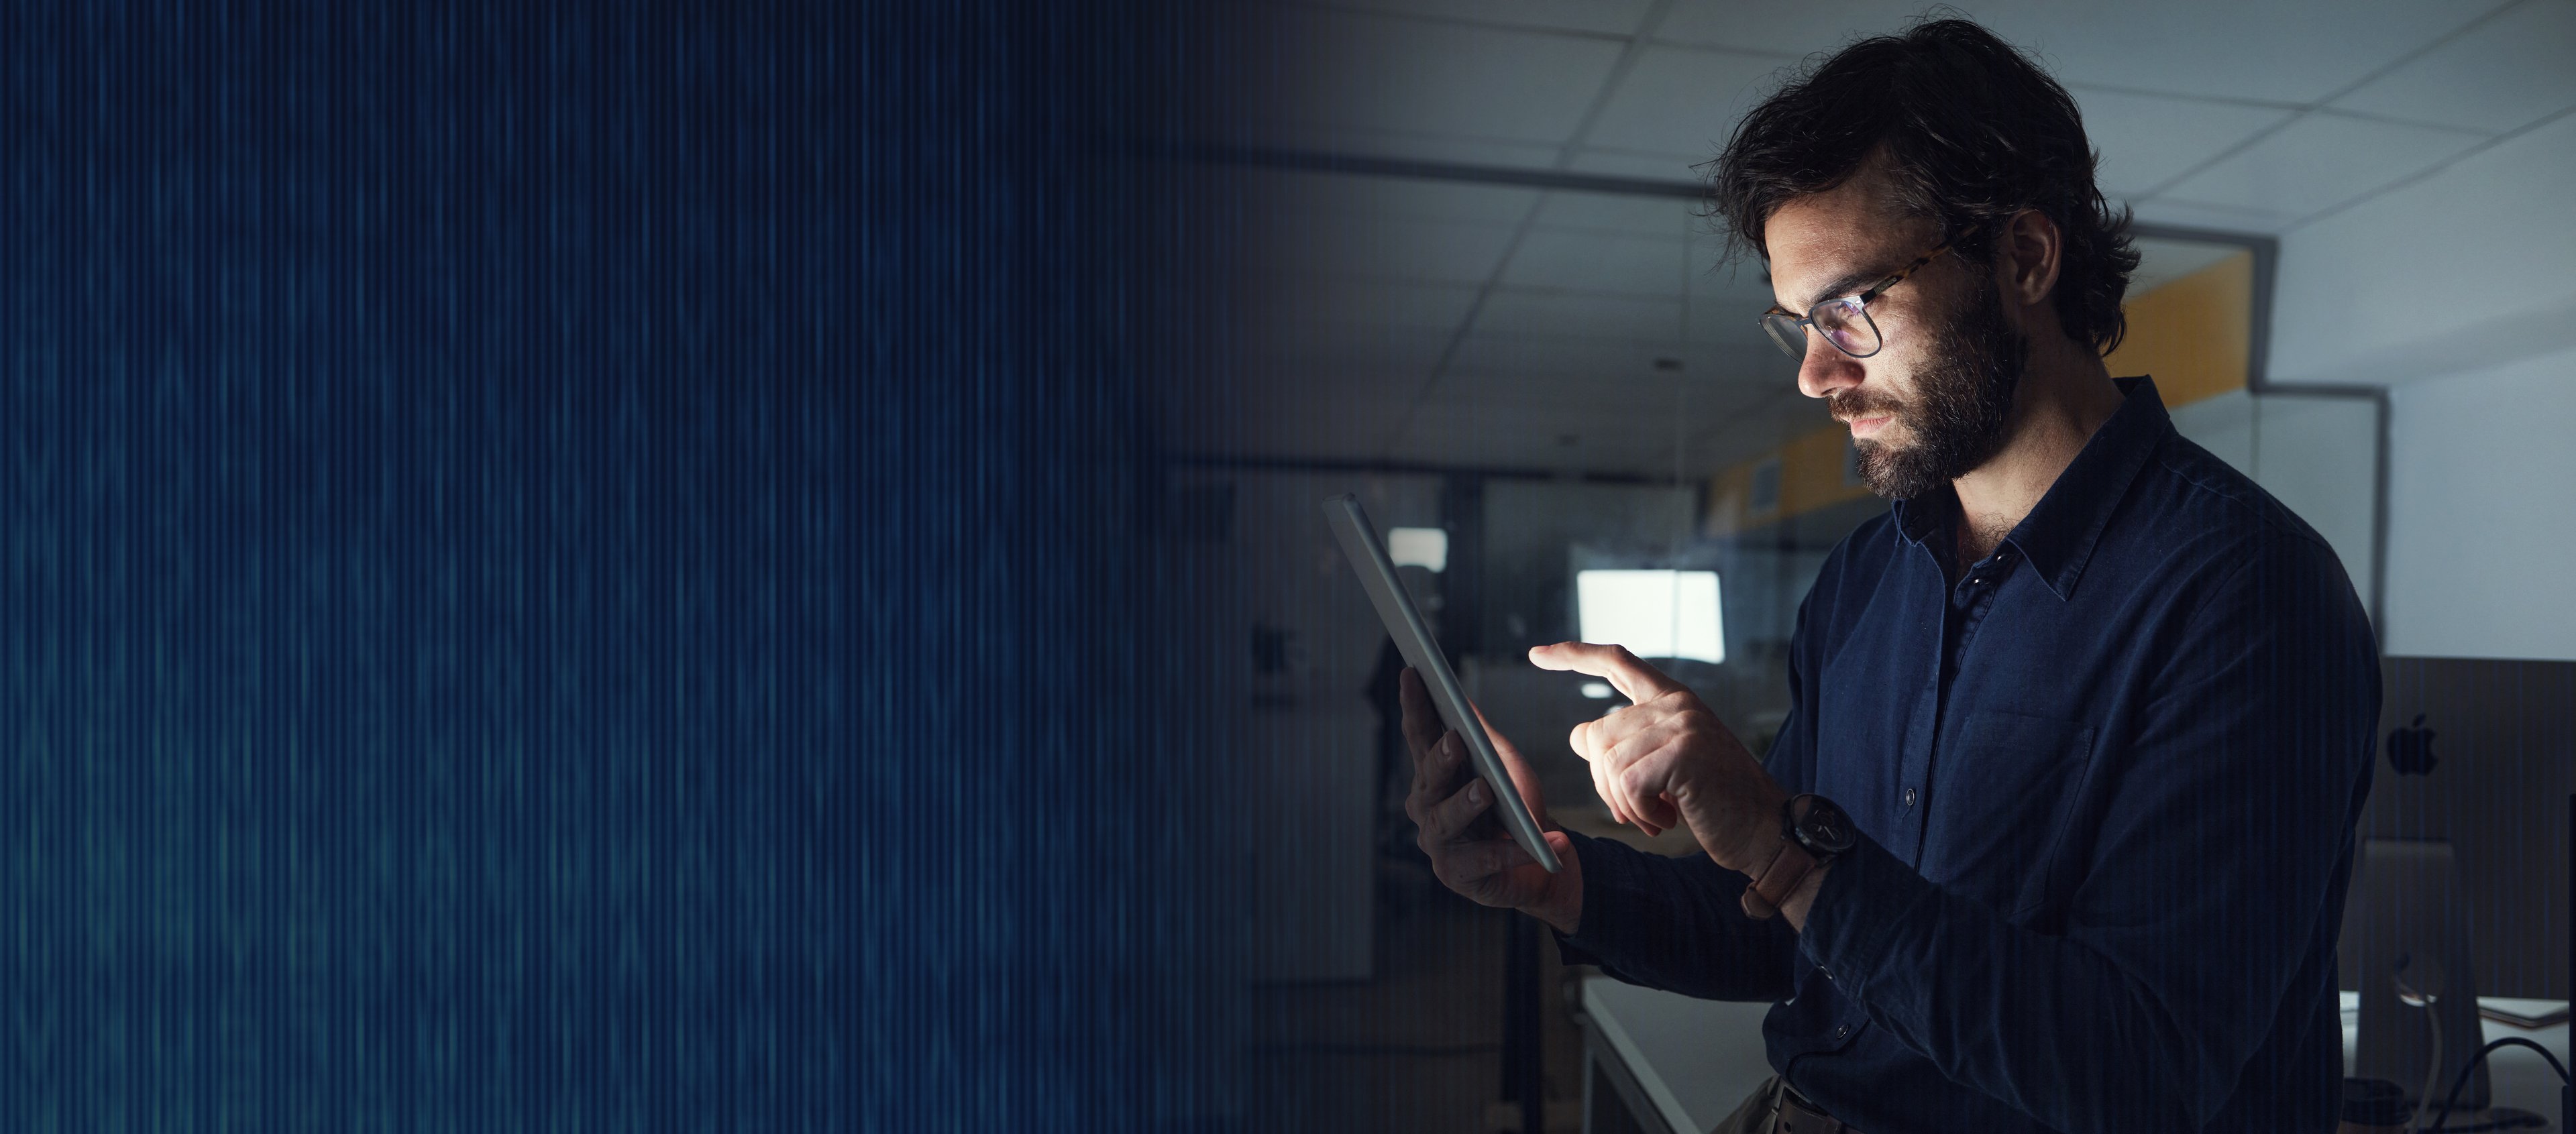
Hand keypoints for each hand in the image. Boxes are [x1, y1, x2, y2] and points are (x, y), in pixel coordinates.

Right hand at [1399, 668, 1581, 932]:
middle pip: (1428, 779)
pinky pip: (1483, 860)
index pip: (1420, 737)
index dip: (1415, 706)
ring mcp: (1439, 844)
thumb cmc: (1517, 810)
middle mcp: (1427, 808)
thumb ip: (1481, 735)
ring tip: (1484, 791)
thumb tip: (1461, 696)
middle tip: (1455, 739)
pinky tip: (1534, 843)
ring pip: (1445, 820)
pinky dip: (1510, 851)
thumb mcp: (1503, 765)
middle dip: (1440, 759)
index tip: (1413, 673)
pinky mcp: (1458, 876)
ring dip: (1465, 804)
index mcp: (1435, 776)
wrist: (1541, 864)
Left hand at [1529, 642, 1787, 872]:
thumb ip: (1627, 743)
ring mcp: (1681, 725)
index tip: (1537, 653)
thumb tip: (1578, 734)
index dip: (1574, 655)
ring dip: (1627, 804)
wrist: (1766, 831)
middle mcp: (1676, 704)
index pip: (1616, 663)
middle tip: (1639, 810)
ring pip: (1608, 762)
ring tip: (1662, 814)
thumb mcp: (1665, 766)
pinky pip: (1627, 785)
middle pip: (1597, 735)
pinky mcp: (1682, 752)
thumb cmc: (1717, 802)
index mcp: (1673, 699)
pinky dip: (1641, 813)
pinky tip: (1669, 819)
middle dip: (1604, 784)